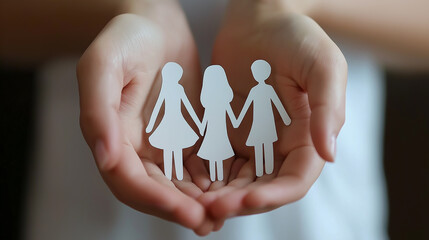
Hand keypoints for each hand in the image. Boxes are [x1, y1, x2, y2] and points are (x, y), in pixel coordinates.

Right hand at [77, 7, 217, 234]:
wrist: (155, 23)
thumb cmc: (127, 38)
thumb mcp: (104, 64)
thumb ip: (98, 109)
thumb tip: (103, 157)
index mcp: (112, 136)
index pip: (130, 182)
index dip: (156, 201)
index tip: (187, 213)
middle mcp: (135, 148)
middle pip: (155, 191)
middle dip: (181, 209)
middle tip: (210, 221)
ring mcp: (160, 144)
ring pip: (178, 185)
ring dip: (198, 203)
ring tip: (224, 214)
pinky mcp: (184, 137)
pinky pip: (197, 166)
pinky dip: (211, 181)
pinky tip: (231, 188)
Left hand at [199, 0, 345, 220]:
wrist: (258, 21)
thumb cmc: (294, 37)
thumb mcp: (321, 65)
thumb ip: (327, 108)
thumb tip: (330, 154)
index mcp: (307, 137)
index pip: (295, 180)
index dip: (275, 196)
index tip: (248, 200)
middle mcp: (280, 147)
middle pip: (262, 189)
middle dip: (240, 203)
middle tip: (212, 209)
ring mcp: (252, 143)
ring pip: (236, 182)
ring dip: (219, 196)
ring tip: (197, 203)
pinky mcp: (226, 134)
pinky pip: (215, 164)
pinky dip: (204, 177)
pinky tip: (187, 182)